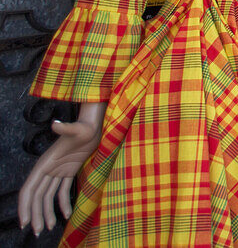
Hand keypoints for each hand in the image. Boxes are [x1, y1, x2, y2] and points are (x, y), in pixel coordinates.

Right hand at [18, 104, 103, 236]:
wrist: (95, 123)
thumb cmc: (86, 125)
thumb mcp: (78, 128)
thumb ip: (66, 127)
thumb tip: (55, 123)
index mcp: (45, 163)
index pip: (30, 189)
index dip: (25, 206)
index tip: (25, 222)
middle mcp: (48, 169)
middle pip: (37, 196)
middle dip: (35, 214)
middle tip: (37, 232)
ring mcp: (58, 170)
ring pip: (48, 196)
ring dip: (46, 212)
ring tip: (49, 227)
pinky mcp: (69, 170)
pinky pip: (62, 190)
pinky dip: (63, 203)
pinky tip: (66, 215)